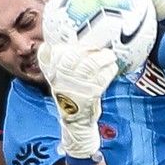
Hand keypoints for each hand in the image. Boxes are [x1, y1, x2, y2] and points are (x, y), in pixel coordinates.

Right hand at [37, 43, 117, 158]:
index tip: (81, 42)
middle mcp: (61, 79)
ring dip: (103, 57)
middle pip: (73, 56)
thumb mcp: (60, 80)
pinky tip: (112, 67)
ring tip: (110, 56)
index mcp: (52, 73)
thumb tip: (78, 44)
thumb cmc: (71, 97)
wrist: (76, 122)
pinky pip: (101, 77)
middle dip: (89, 48)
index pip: (56, 52)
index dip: (70, 45)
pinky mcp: (90, 94)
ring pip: (90, 65)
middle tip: (100, 47)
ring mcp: (76, 86)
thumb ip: (63, 63)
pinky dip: (109, 70)